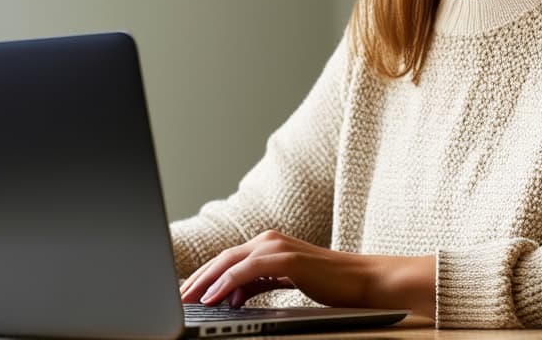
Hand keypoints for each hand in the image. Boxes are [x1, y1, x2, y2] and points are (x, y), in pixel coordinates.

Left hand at [178, 230, 435, 316]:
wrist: (363, 281)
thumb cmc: (329, 284)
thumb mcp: (285, 282)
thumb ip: (257, 284)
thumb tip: (229, 297)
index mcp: (268, 243)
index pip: (226, 259)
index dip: (202, 276)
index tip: (184, 293)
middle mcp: (268, 239)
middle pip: (221, 258)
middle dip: (196, 279)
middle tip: (177, 299)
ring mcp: (277, 246)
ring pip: (229, 262)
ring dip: (204, 282)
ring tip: (187, 301)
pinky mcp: (285, 258)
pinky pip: (245, 272)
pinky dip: (225, 285)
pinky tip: (213, 299)